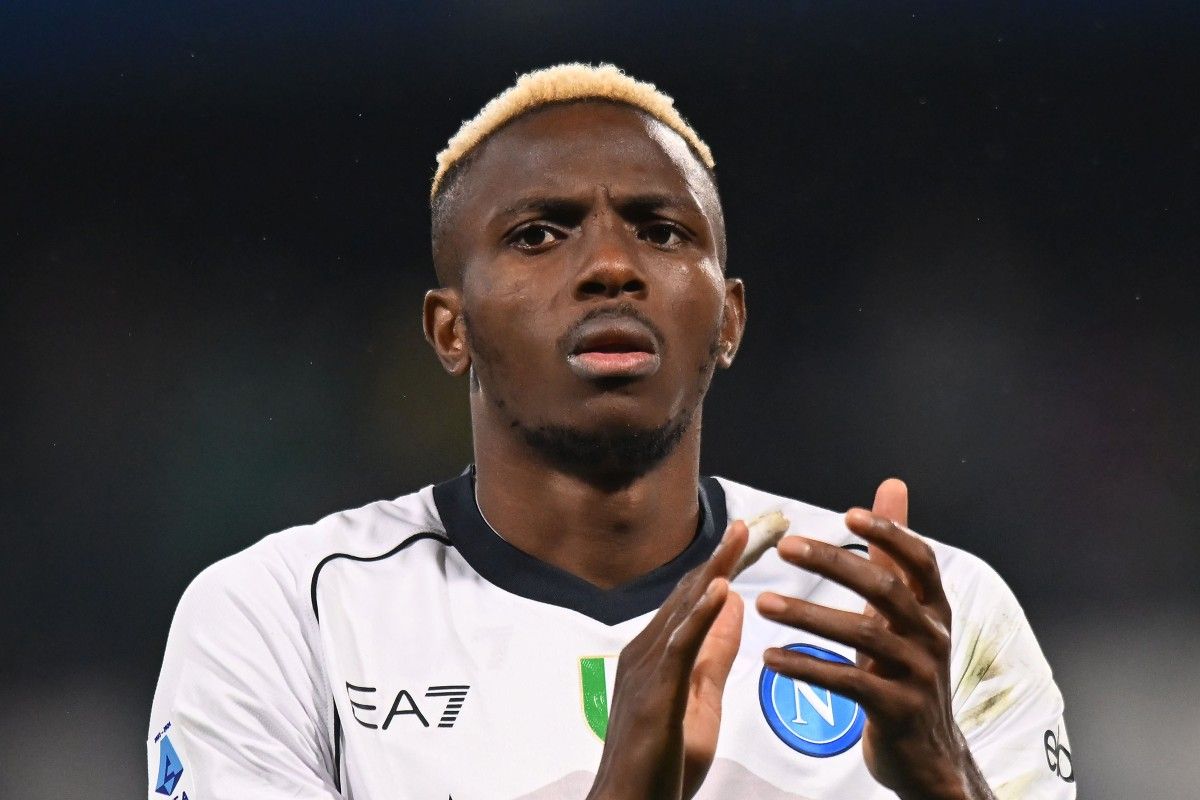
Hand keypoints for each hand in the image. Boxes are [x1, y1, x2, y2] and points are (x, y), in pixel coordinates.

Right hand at [588, 521, 747, 799]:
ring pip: (684, 610)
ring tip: (740, 539)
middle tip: (751, 524)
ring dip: (714, 571)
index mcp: (655, 654)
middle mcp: (645, 653)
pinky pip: (681, 645)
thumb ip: (715, 655)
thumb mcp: (700, 704)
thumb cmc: (659, 766)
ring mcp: (646, 670)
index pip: (691, 601)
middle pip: (687, 595)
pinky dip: (700, 613)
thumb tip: (733, 608)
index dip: (718, 568)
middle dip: (720, 558)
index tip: (746, 539)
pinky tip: (720, 589)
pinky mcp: (655, 693)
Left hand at [756, 479, 993, 799]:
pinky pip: (848, 683)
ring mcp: (918, 675)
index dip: (890, 533)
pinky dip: (807, 667)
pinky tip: (770, 656)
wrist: (928, 754)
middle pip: (885, 590)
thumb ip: (893, 553)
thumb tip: (892, 485)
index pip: (920, 560)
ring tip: (763, 602)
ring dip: (807, 615)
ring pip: (862, 635)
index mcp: (934, 608)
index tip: (848, 515)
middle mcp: (932, 636)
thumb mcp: (906, 611)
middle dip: (834, 564)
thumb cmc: (907, 670)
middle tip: (785, 546)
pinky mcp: (896, 711)